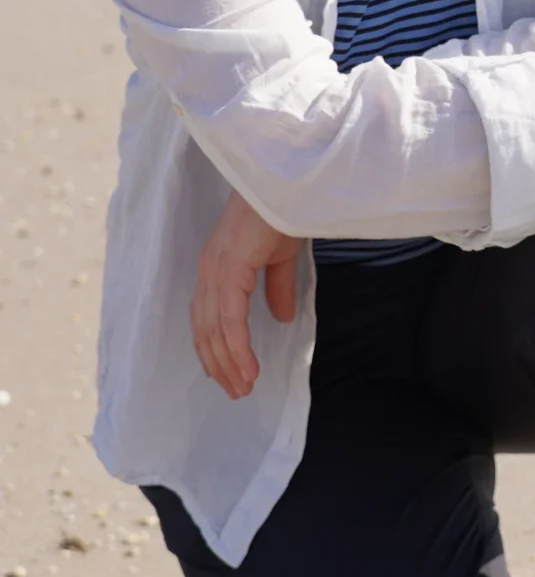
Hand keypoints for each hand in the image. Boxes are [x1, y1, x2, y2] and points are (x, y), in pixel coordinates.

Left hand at [191, 190, 302, 399]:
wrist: (287, 184)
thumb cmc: (284, 211)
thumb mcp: (280, 258)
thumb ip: (276, 288)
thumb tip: (281, 318)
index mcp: (216, 266)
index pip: (205, 317)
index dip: (214, 348)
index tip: (227, 375)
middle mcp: (208, 271)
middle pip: (205, 329)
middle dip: (219, 364)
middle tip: (236, 392)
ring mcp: (216, 271)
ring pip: (214, 330)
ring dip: (228, 363)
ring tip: (243, 388)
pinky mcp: (230, 270)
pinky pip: (230, 320)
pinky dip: (237, 348)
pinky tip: (248, 369)